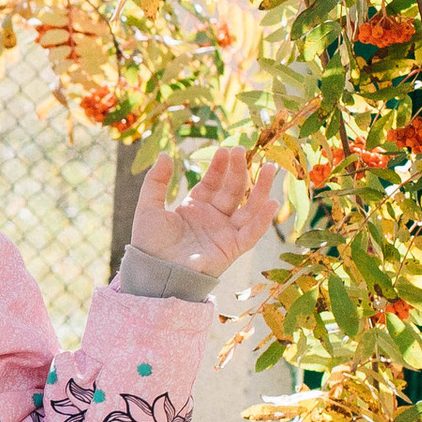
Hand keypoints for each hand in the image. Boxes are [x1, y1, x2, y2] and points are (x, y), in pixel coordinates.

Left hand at [130, 142, 280, 278]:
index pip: (213, 182)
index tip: (225, 150)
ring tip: (269, 168)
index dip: (220, 166)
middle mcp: (213, 218)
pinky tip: (272, 202)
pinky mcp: (232, 248)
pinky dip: (263, 219)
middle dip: (239, 170)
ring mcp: (224, 232)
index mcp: (195, 207)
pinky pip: (252, 232)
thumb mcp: (149, 207)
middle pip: (233, 190)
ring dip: (260, 188)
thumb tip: (166, 155)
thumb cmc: (150, 243)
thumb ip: (156, 182)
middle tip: (243, 150)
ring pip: (249, 207)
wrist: (155, 271)